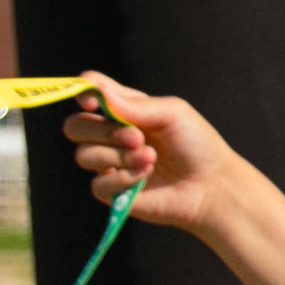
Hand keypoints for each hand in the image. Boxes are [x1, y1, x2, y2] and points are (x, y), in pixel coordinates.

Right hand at [63, 71, 239, 236]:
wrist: (210, 185)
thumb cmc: (195, 143)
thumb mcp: (172, 113)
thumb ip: (135, 104)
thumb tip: (98, 94)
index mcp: (123, 109)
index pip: (88, 92)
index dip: (82, 93)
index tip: (93, 102)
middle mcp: (110, 135)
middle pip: (74, 126)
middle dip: (101, 131)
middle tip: (137, 137)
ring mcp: (108, 164)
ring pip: (84, 155)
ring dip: (119, 156)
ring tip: (151, 158)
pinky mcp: (111, 192)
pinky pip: (98, 184)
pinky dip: (124, 178)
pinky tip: (146, 176)